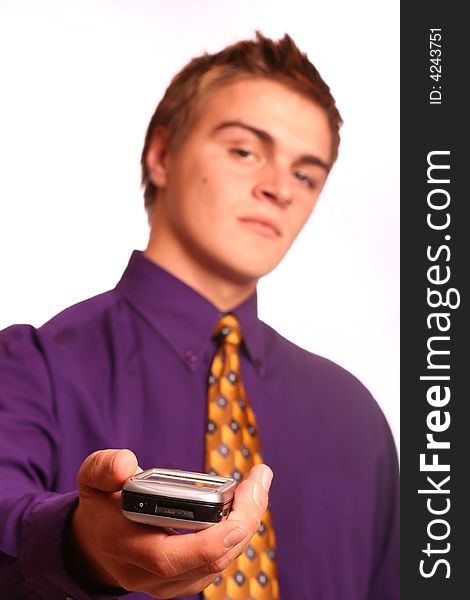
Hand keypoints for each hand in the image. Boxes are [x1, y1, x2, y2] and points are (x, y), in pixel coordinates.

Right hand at [65, 449, 272, 597]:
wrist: (96, 544)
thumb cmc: (100, 507)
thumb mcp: (92, 479)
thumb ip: (104, 468)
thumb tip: (127, 463)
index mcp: (126, 549)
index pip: (171, 557)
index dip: (212, 537)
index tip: (241, 497)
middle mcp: (150, 575)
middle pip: (210, 560)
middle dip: (244, 520)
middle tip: (260, 480)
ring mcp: (169, 583)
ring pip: (221, 563)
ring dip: (246, 524)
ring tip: (258, 485)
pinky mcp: (185, 580)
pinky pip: (220, 561)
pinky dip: (238, 532)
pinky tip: (247, 503)